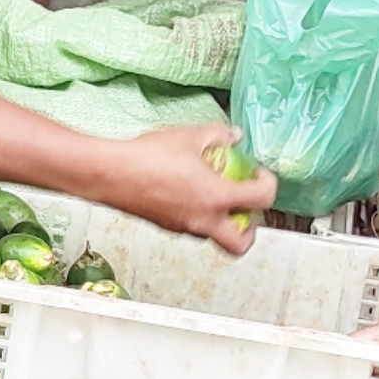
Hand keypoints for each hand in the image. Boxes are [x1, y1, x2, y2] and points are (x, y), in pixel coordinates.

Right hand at [96, 123, 277, 254]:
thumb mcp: (190, 136)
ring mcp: (183, 227)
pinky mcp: (166, 225)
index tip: (259, 173)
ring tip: (214, 192)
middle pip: (241, 243)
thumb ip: (219, 135)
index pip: (262, 200)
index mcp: (216, 198)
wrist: (110, 173)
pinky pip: (193, 226)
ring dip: (223, 220)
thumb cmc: (148, 157)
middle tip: (245, 206)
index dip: (268, 184)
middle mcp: (203, 221)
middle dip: (250, 228)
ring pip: (214, 235)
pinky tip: (188, 190)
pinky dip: (199, 214)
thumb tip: (233, 136)